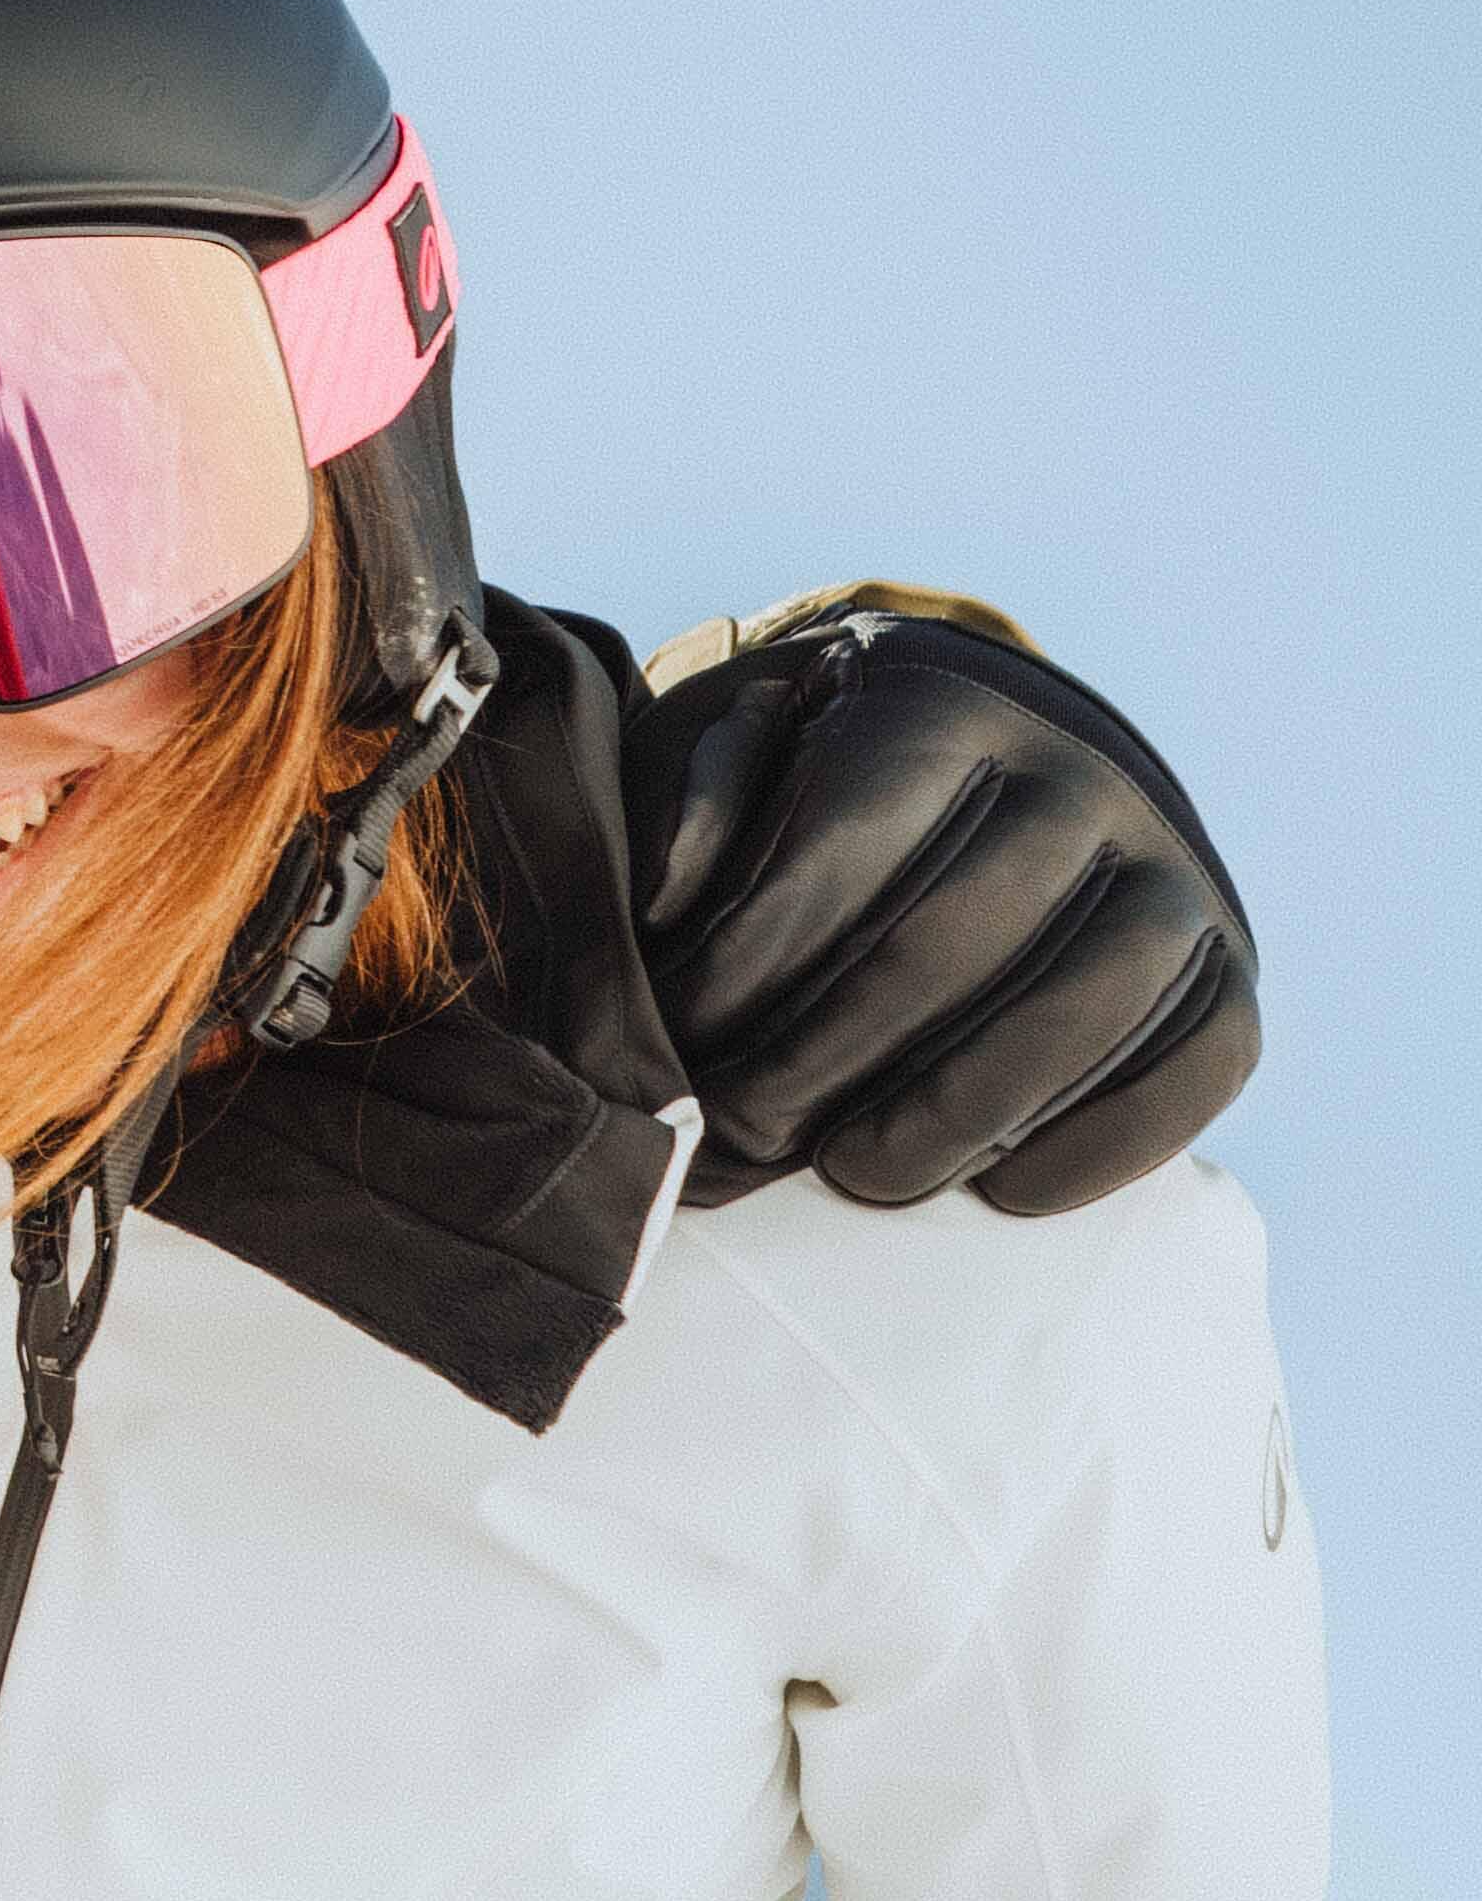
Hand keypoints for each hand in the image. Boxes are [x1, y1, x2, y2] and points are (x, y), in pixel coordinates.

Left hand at [636, 601, 1255, 1218]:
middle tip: (743, 1137)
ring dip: (953, 1114)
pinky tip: (1003, 1193)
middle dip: (825, 1058)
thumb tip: (669, 900)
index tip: (679, 1045)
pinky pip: (1196, 1068)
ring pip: (1076, 1006)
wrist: (1012, 781)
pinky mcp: (1231, 970)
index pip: (842, 843)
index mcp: (945, 706)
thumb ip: (694, 800)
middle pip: (947, 940)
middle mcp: (1079, 775)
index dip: (750, 960)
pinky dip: (1104, 1145)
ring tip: (854, 1175)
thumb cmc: (834, 790)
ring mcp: (1174, 873)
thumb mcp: (744, 756)